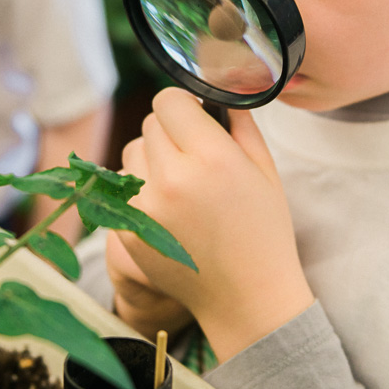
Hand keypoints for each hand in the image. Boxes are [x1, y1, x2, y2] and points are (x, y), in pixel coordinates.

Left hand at [117, 88, 313, 360]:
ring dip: (151, 160)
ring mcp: (145, 208)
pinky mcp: (127, 231)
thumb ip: (238, 122)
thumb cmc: (263, 231)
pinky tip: (169, 211)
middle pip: (149, 124)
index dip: (183, 107)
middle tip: (194, 157)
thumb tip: (216, 90)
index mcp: (211, 158)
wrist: (247, 298)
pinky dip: (141, 192)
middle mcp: (172, 179)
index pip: (168, 101)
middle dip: (170, 132)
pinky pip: (123, 188)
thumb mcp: (265, 169)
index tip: (195, 120)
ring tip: (181, 186)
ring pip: (132, 153)